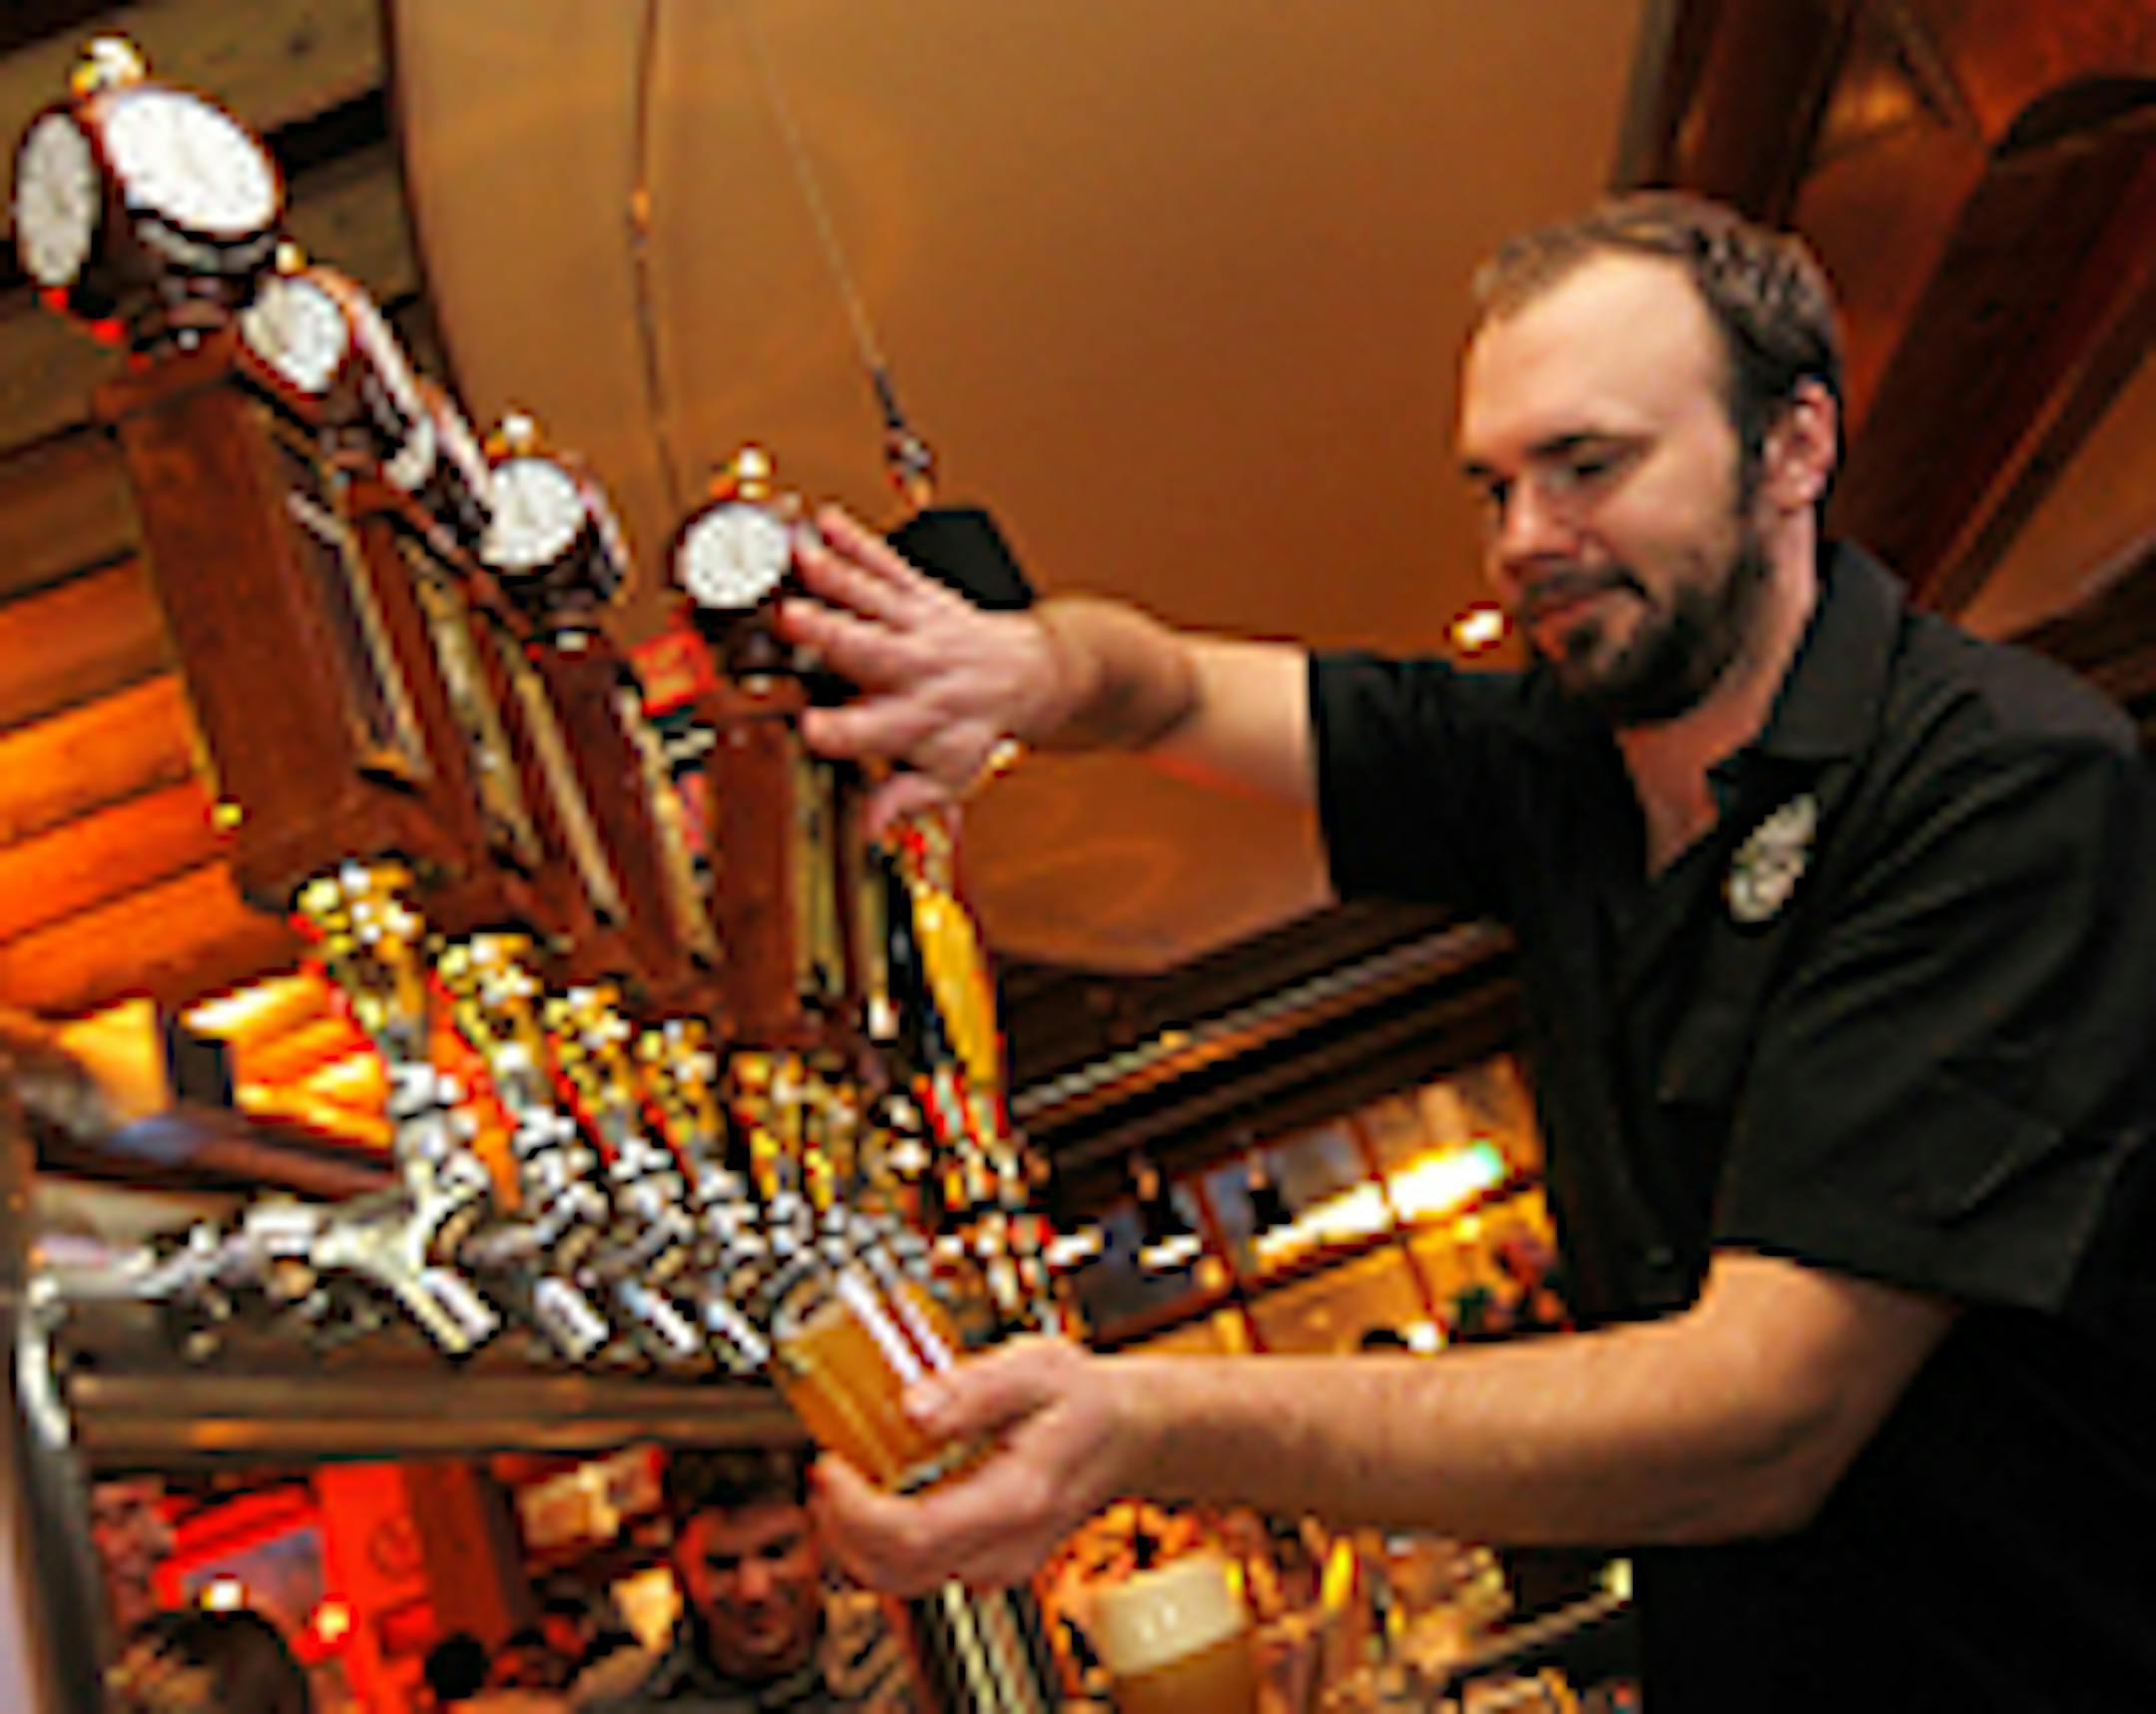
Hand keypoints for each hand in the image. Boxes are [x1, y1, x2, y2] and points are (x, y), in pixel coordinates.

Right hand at [780, 507, 1066, 832]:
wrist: (1033, 677)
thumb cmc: (980, 730)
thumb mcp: (950, 777)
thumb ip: (905, 797)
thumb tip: (868, 828)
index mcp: (917, 721)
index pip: (874, 731)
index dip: (842, 732)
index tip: (809, 729)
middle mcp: (916, 670)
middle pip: (868, 652)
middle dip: (828, 635)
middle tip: (787, 620)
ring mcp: (918, 627)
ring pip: (872, 599)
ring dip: (832, 575)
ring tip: (793, 554)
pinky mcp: (921, 594)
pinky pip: (888, 565)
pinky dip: (858, 541)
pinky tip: (825, 521)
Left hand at [809, 1337, 1139, 1593]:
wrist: (1127, 1433)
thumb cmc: (1083, 1399)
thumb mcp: (1035, 1367)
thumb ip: (973, 1387)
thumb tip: (913, 1408)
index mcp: (1016, 1499)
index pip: (913, 1536)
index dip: (854, 1512)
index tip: (830, 1466)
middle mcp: (1005, 1546)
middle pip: (894, 1572)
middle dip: (840, 1528)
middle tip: (826, 1470)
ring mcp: (996, 1563)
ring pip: (900, 1580)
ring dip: (855, 1539)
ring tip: (843, 1480)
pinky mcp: (987, 1563)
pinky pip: (918, 1571)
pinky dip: (882, 1543)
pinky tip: (878, 1496)